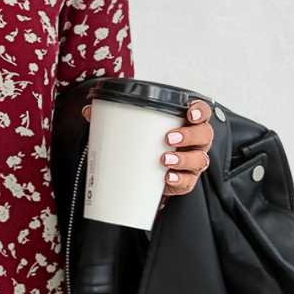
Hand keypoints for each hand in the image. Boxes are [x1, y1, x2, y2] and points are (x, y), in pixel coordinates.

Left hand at [80, 96, 214, 203]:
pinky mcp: (185, 182)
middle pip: (204, 135)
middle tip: (169, 138)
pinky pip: (189, 182)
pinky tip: (167, 178)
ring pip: (200, 159)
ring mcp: (193, 163)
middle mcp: (195, 142)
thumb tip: (89, 111)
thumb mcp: (131, 130)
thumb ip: (112, 118)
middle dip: (190, 135)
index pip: (202, 112)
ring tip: (164, 160)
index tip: (190, 112)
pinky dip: (179, 180)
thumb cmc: (144, 145)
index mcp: (185, 123)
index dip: (200, 110)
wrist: (142, 175)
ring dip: (183, 159)